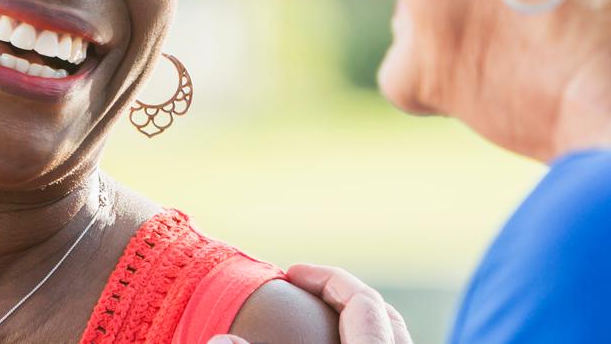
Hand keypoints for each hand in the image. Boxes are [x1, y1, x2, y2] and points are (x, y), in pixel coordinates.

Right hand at [211, 263, 411, 343]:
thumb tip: (220, 340)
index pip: (363, 300)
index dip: (326, 278)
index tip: (291, 273)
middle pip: (385, 314)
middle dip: (342, 292)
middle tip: (305, 287)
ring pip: (390, 336)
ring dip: (354, 319)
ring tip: (317, 314)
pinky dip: (360, 340)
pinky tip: (327, 343)